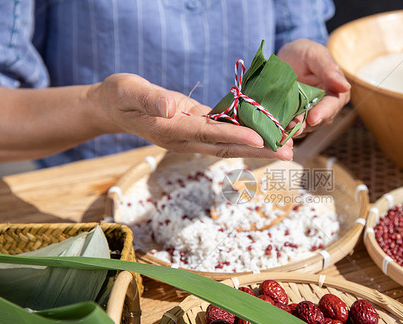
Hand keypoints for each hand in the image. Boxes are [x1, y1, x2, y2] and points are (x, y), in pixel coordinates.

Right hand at [89, 73, 292, 159]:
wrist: (115, 107)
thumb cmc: (120, 97)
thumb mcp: (130, 92)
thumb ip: (150, 99)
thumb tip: (171, 107)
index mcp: (173, 131)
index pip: (209, 135)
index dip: (235, 137)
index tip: (260, 139)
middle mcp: (187, 139)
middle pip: (227, 147)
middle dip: (258, 150)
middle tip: (288, 152)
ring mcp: (193, 136)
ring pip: (229, 143)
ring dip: (258, 146)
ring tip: (286, 145)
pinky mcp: (197, 127)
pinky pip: (225, 132)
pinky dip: (246, 132)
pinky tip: (265, 131)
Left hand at [277, 39, 350, 136]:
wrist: (285, 59)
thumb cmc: (303, 53)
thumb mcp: (315, 55)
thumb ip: (328, 69)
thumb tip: (345, 87)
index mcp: (336, 93)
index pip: (332, 105)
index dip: (323, 113)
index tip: (313, 118)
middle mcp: (325, 108)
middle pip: (317, 120)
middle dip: (305, 126)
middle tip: (294, 129)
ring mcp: (309, 116)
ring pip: (303, 127)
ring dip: (292, 130)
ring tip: (282, 133)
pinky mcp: (294, 121)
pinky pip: (289, 127)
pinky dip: (283, 129)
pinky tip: (275, 131)